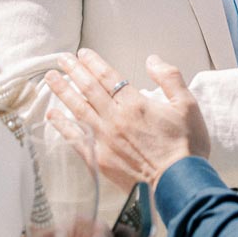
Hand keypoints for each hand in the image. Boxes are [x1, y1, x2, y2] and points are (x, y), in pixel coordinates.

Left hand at [45, 49, 209, 193]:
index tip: (82, 53)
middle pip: (88, 89)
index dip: (93, 62)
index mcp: (135, 104)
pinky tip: (52, 116)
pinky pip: (76, 139)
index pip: (108, 77)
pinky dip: (62, 126)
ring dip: (62, 92)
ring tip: (50, 79)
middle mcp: (115, 119)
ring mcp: (104, 140)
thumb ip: (169, 78)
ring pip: (77, 110)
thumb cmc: (186, 145)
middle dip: (73, 71)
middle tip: (61, 59)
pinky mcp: (99, 160)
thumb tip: (153, 60)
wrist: (178, 183)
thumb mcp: (187, 104)